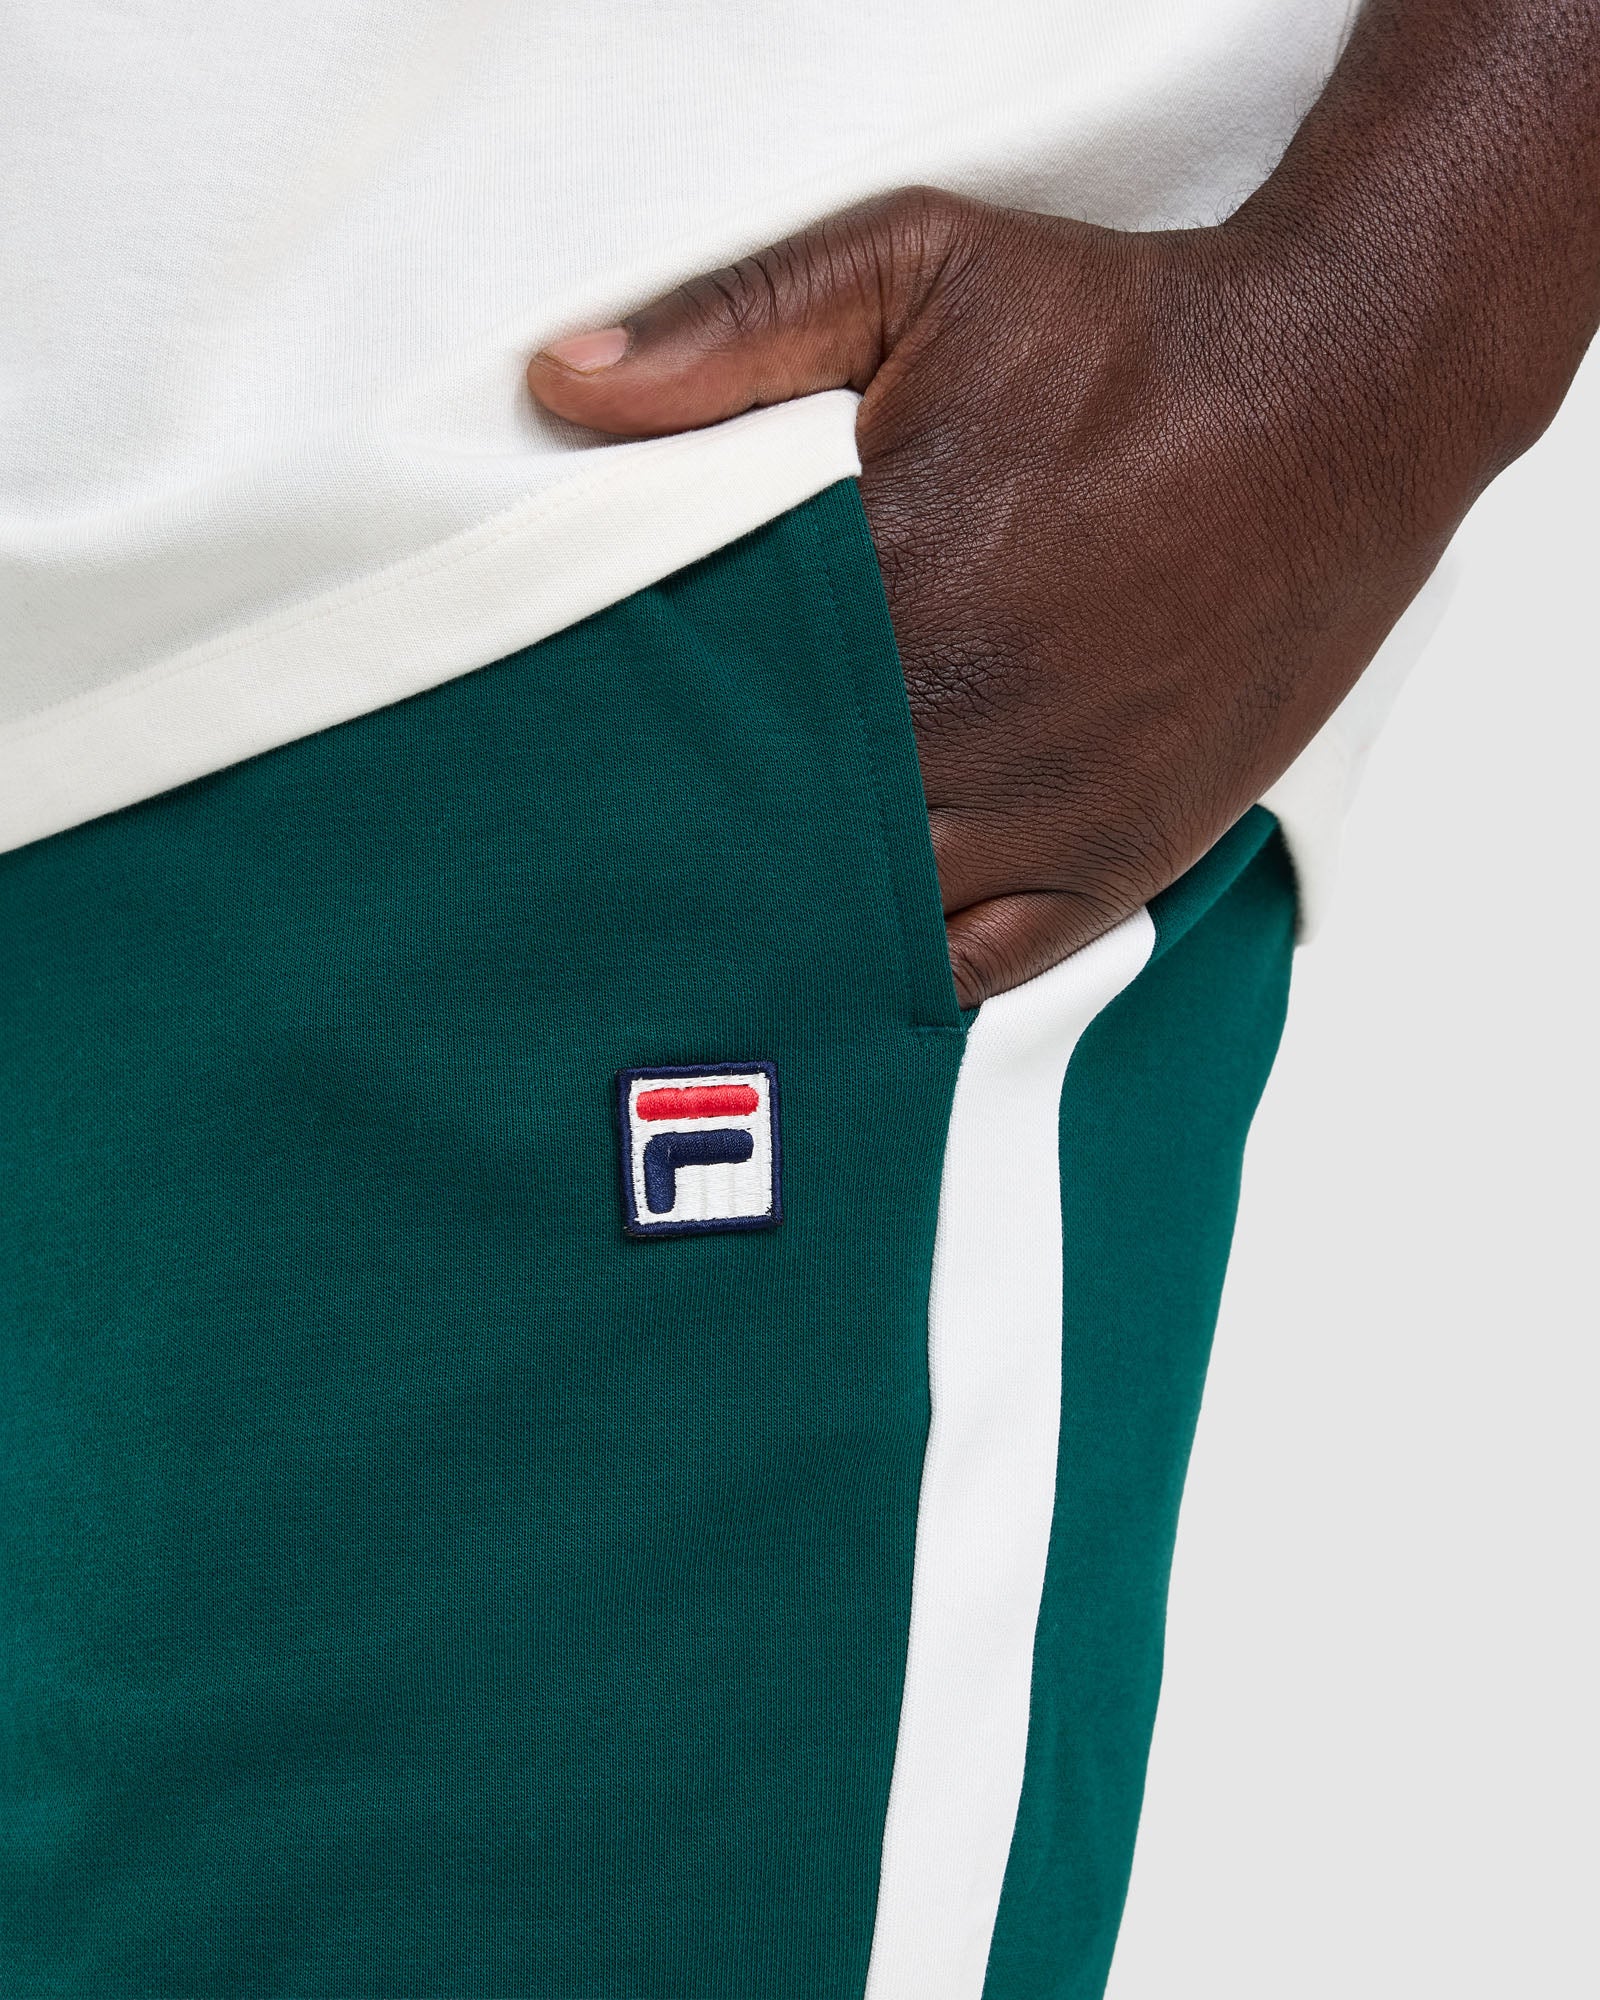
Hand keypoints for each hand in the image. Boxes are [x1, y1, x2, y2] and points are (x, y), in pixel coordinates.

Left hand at [528, 3, 1597, 1004]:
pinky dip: (907, 976)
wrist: (1344, 399)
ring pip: (860, 917)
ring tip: (701, 935)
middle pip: (768, 828)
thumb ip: (735, 325)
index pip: (696, 706)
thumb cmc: (1132, 337)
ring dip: (784, 925)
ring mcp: (1043, 809)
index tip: (569, 760)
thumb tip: (561, 383)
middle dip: (693, 848)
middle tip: (607, 875)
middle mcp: (953, 721)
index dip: (628, 740)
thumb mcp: (921, 264)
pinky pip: (982, 969)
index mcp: (882, 584)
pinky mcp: (1119, 857)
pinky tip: (846, 965)